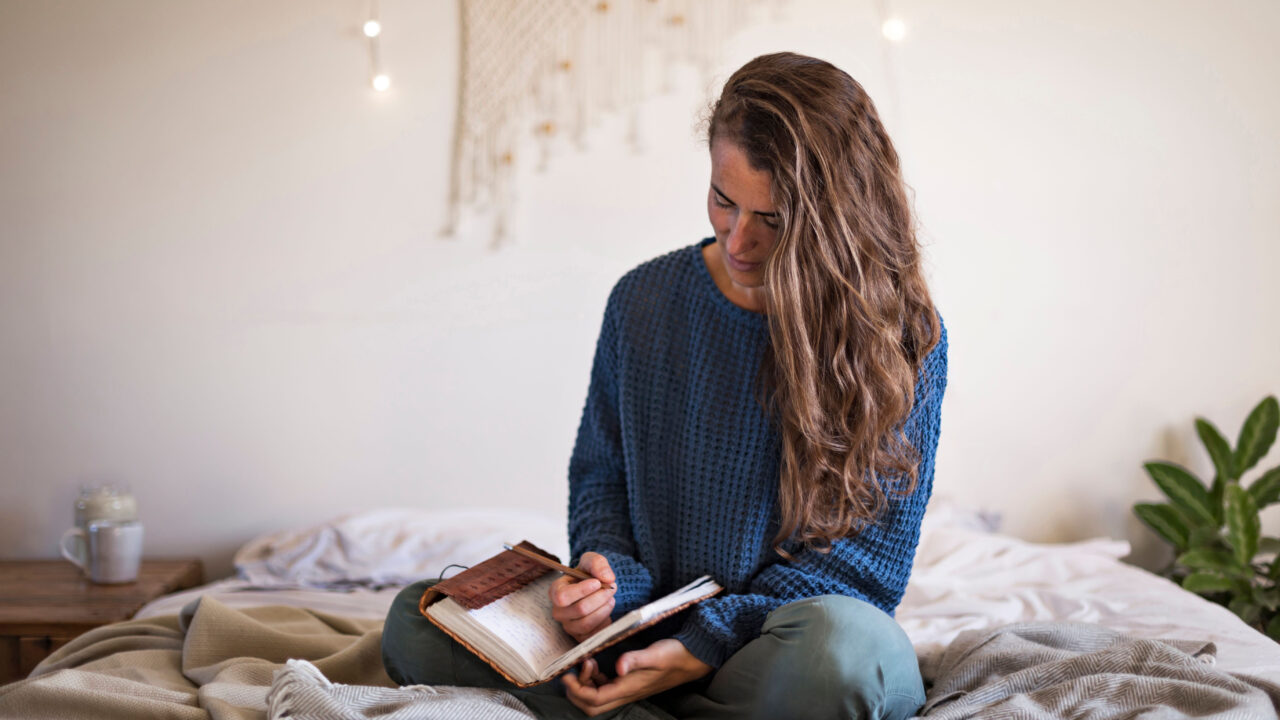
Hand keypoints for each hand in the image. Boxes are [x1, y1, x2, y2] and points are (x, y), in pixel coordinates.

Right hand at [550, 552, 616, 641]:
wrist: (595, 588)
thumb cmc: (588, 575)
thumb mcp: (591, 561)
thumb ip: (597, 563)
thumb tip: (607, 578)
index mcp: (555, 592)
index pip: (562, 596)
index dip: (581, 590)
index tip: (597, 582)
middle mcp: (559, 612)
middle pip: (580, 609)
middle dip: (600, 598)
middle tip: (612, 588)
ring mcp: (569, 626)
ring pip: (587, 623)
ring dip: (604, 609)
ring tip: (611, 598)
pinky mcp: (581, 637)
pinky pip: (594, 633)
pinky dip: (605, 621)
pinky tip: (607, 609)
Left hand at [563, 639, 712, 716]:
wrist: (693, 658)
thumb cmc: (675, 655)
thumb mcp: (655, 654)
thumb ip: (636, 659)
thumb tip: (619, 666)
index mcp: (628, 688)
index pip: (594, 699)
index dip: (577, 689)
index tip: (567, 673)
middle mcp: (626, 692)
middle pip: (592, 706)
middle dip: (576, 691)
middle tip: (573, 670)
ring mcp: (627, 689)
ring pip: (597, 698)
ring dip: (585, 685)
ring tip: (587, 662)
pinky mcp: (629, 683)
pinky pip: (605, 688)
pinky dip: (594, 679)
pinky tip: (596, 664)